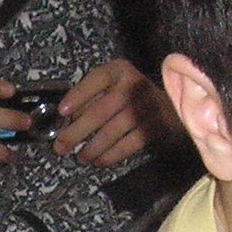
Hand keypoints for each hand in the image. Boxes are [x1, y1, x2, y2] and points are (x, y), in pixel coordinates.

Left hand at [53, 59, 171, 167]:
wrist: (171, 101)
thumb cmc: (131, 94)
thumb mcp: (112, 84)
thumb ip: (92, 96)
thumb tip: (67, 120)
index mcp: (120, 70)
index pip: (97, 79)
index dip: (78, 95)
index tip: (61, 111)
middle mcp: (135, 85)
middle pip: (100, 111)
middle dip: (76, 132)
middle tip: (60, 147)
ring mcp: (147, 106)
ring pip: (113, 130)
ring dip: (92, 148)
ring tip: (80, 157)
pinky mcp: (156, 126)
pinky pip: (129, 144)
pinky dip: (111, 155)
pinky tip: (99, 160)